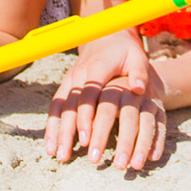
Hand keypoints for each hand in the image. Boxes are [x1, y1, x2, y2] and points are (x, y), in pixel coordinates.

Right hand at [43, 30, 164, 170]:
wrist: (108, 35)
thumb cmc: (126, 50)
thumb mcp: (137, 57)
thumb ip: (139, 73)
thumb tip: (139, 89)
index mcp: (98, 67)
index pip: (89, 95)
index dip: (86, 117)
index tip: (86, 139)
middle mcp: (80, 74)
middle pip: (71, 106)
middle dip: (68, 132)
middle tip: (66, 155)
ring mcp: (71, 79)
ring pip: (60, 107)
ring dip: (56, 132)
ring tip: (56, 155)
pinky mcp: (67, 84)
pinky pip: (56, 105)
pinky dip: (52, 125)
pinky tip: (50, 144)